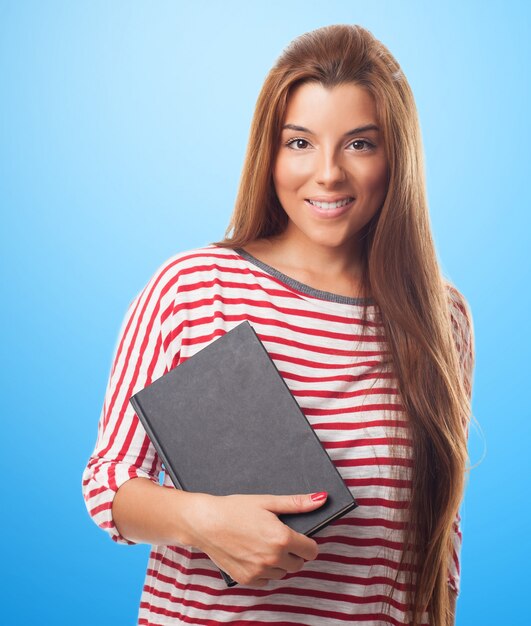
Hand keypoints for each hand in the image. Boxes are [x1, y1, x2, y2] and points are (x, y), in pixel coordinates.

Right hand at [186, 491, 327, 586]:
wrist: (205, 522)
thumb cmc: (235, 508)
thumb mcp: (267, 501)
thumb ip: (297, 503)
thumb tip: (321, 498)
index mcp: (282, 538)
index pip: (311, 551)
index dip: (307, 542)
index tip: (298, 536)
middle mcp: (273, 558)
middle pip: (299, 564)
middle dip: (294, 552)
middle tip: (278, 537)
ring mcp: (259, 571)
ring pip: (283, 573)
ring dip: (280, 562)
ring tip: (264, 544)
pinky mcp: (247, 579)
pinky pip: (266, 580)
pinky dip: (265, 570)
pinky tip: (254, 554)